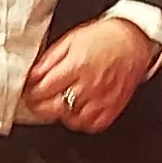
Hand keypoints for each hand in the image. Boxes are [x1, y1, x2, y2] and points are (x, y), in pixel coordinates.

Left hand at [21, 17, 157, 134]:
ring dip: (60, 114)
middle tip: (35, 102)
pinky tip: (76, 112)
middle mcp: (89, 84)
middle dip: (39, 107)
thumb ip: (49, 59)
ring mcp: (102, 98)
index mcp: (76, 65)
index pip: (43, 89)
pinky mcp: (113, 107)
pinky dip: (81, 122)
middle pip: (54, 108)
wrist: (133, 40)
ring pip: (72, 120)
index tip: (27, 93)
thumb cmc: (103, 37)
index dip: (30, 93)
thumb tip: (32, 75)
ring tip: (57, 104)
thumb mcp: (70, 40)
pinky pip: (93, 125)